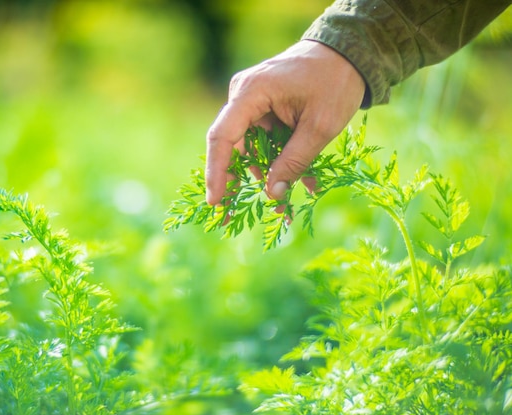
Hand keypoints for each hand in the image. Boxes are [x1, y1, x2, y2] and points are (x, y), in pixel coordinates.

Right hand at [205, 40, 365, 204]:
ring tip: (286, 201)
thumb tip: (272, 195)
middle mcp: (243, 94)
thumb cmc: (336, 82)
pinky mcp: (263, 106)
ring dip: (267, 172)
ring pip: (250, 146)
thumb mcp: (320, 127)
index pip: (222, 137)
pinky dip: (278, 158)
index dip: (217, 172)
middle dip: (242, 179)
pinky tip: (299, 179)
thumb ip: (294, 161)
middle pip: (233, 145)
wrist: (349, 52)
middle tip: (240, 211)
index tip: (216, 201)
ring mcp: (252, 100)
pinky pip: (263, 138)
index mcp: (251, 92)